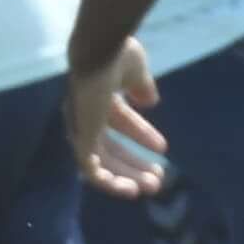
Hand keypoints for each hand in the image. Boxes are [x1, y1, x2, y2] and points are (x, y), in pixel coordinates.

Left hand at [64, 37, 167, 197]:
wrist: (100, 52)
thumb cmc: (116, 55)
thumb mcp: (136, 71)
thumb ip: (142, 86)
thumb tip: (151, 101)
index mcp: (98, 95)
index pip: (119, 121)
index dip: (141, 134)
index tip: (163, 148)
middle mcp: (86, 113)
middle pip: (110, 146)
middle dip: (134, 163)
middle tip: (157, 177)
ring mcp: (81, 127)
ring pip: (102, 162)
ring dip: (126, 176)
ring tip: (151, 187)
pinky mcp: (80, 139)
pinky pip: (90, 169)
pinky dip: (109, 182)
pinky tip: (130, 190)